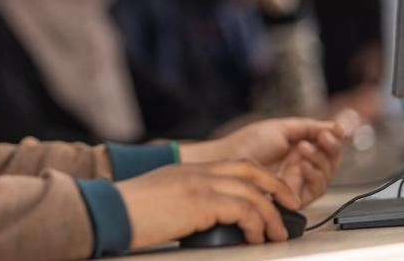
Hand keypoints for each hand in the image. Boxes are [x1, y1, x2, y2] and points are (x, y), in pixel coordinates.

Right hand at [115, 160, 301, 249]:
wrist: (111, 212)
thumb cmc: (128, 214)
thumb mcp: (163, 201)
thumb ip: (188, 204)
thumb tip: (211, 223)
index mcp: (189, 171)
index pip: (236, 165)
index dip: (261, 178)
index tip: (275, 195)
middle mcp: (198, 172)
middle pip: (251, 170)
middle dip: (277, 187)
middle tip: (292, 206)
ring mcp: (200, 184)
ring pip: (253, 192)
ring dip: (271, 215)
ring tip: (276, 234)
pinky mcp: (201, 201)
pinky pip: (244, 209)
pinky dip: (256, 224)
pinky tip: (255, 238)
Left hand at [181, 117, 346, 205]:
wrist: (229, 158)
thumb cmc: (249, 143)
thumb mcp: (282, 128)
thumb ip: (310, 127)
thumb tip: (336, 127)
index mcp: (300, 148)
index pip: (327, 146)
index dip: (334, 138)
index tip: (335, 129)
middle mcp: (301, 165)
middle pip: (330, 161)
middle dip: (331, 148)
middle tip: (324, 137)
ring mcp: (299, 181)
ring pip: (326, 175)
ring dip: (321, 159)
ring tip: (305, 148)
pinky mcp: (295, 197)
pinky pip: (316, 189)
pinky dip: (314, 175)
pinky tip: (303, 164)